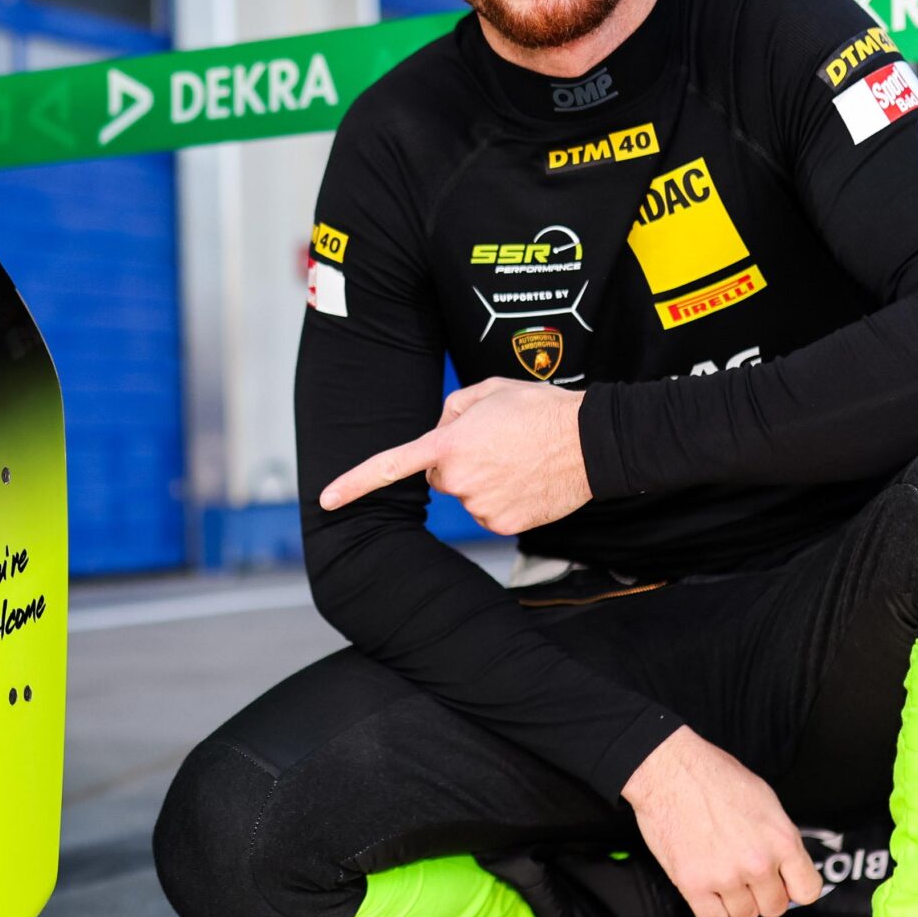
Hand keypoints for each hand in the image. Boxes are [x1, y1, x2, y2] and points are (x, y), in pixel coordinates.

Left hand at [317, 378, 589, 533]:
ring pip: (468, 495)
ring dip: (485, 479)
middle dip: (459, 460)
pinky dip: (505, 499)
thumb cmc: (540, 409)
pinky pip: (490, 512)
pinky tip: (528, 480)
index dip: (354, 483)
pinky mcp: (503, 525)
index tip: (326, 500)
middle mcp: (458, 479)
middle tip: (497, 443)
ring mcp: (480, 506)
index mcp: (448, 443)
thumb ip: (451, 410)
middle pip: (442, 475)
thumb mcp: (488, 390)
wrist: (591, 442)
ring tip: (519, 458)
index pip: (391, 465)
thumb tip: (441, 435)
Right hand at [621, 727, 822, 916]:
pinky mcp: (693, 883)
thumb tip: (786, 868)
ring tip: (721, 876)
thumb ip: (779, 840)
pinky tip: (706, 889)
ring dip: (734, 902)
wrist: (669, 770)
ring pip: (743, 915)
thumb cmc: (713, 777)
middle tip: (745, 876)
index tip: (783, 885)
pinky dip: (710, 909)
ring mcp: (725, 876)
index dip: (793, 889)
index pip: (807, 891)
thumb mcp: (765, 801)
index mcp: (782, 840)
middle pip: (774, 908)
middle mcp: (758, 862)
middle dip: (761, 894)